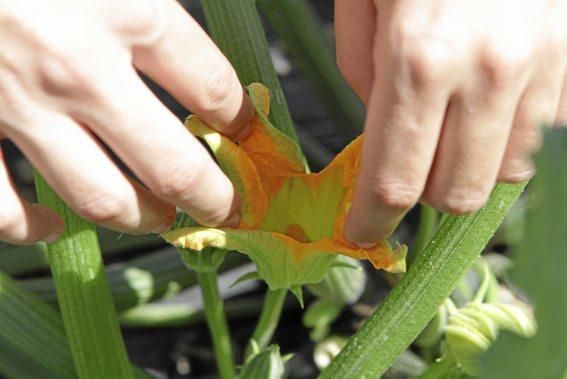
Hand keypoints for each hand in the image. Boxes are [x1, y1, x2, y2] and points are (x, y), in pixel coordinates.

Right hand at [0, 0, 253, 244]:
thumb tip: (189, 49)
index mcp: (125, 6)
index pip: (213, 87)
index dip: (240, 121)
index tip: (247, 136)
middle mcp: (77, 66)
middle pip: (172, 165)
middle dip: (213, 198)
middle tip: (227, 209)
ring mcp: (14, 105)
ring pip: (102, 198)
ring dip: (144, 219)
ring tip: (166, 219)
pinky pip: (1, 210)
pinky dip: (34, 229)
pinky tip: (56, 226)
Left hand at [335, 0, 566, 243]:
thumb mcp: (364, 2)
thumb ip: (365, 74)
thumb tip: (380, 125)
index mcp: (420, 60)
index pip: (395, 180)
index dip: (375, 219)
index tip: (365, 234)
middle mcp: (489, 74)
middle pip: (458, 194)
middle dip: (423, 197)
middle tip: (404, 173)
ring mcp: (542, 69)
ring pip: (503, 172)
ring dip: (467, 165)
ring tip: (447, 125)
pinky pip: (538, 133)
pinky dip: (503, 134)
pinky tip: (486, 97)